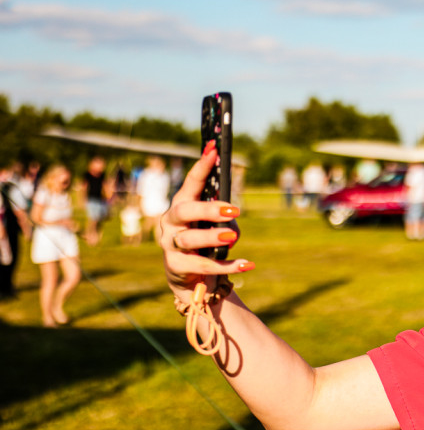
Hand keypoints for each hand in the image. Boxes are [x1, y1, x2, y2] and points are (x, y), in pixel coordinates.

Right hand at [159, 141, 252, 299]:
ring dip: (211, 237)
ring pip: (189, 239)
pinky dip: (227, 266)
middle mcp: (171, 223)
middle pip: (184, 211)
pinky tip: (247, 264)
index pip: (191, 184)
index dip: (201, 167)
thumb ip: (225, 222)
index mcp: (181, 206)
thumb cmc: (205, 245)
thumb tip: (232, 228)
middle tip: (233, 210)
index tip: (214, 150)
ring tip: (232, 237)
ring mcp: (170, 245)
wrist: (191, 279)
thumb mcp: (215, 228)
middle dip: (207, 208)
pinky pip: (202, 265)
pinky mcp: (176, 267)